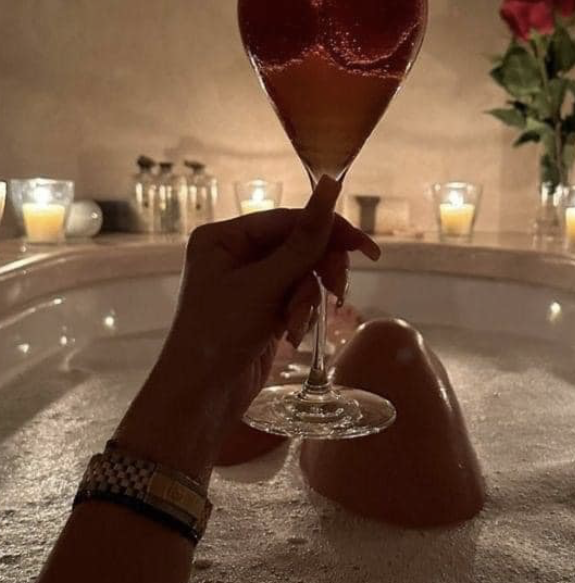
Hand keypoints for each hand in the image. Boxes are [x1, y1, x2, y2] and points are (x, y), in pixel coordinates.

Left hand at [115, 177, 379, 477]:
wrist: (200, 398)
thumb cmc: (219, 334)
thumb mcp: (264, 285)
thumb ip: (303, 240)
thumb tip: (330, 185)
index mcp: (223, 237)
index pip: (288, 221)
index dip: (329, 230)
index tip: (366, 247)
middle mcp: (235, 254)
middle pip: (299, 246)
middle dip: (318, 272)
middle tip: (339, 292)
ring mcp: (249, 282)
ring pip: (302, 274)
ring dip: (308, 298)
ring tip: (297, 323)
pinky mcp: (262, 309)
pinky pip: (296, 297)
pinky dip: (300, 313)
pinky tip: (290, 334)